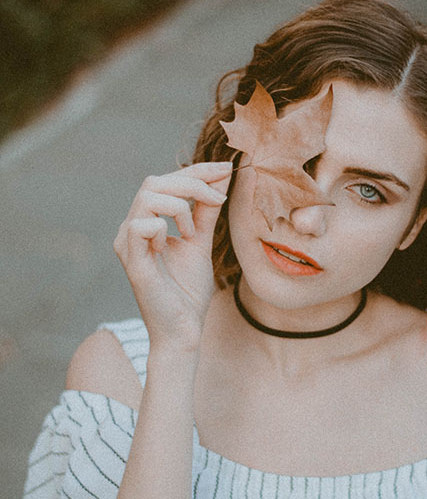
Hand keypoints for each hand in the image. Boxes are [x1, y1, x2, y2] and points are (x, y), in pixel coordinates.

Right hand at [113, 161, 232, 353]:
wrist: (183, 330)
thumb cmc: (188, 292)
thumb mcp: (202, 243)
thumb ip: (208, 210)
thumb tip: (222, 177)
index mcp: (146, 222)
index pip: (166, 181)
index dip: (196, 171)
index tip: (226, 168)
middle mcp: (132, 228)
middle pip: (154, 182)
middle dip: (192, 183)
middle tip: (217, 199)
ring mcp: (128, 243)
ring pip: (148, 197)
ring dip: (180, 207)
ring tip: (192, 233)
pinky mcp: (130, 260)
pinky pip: (141, 225)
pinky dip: (164, 229)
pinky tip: (173, 245)